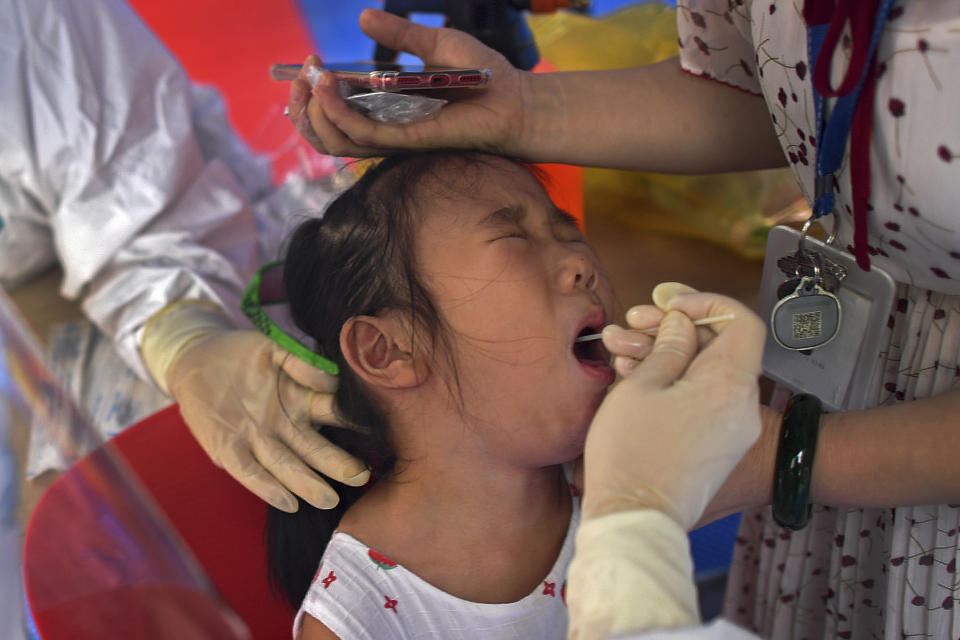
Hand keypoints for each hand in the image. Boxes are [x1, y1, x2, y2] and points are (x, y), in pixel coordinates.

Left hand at [166, 330, 368, 511]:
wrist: (196, 360)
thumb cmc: (241, 355)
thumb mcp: (273, 349)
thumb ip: (301, 360)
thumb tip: (330, 379)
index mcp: (299, 401)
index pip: (333, 416)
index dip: (353, 425)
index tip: (377, 435)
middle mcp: (283, 425)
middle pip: (314, 448)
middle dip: (337, 464)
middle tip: (360, 476)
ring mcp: (257, 438)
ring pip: (286, 464)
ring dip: (306, 482)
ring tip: (327, 498)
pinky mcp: (226, 448)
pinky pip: (249, 471)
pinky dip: (268, 488)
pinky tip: (288, 503)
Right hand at [287, 9, 531, 157]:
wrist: (517, 100)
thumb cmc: (484, 77)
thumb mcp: (437, 45)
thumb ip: (400, 34)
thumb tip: (362, 17)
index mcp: (386, 109)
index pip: (333, 116)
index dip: (309, 95)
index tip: (307, 65)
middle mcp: (386, 129)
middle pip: (326, 134)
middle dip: (302, 107)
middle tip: (303, 75)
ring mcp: (396, 138)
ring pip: (338, 140)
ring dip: (315, 112)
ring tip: (313, 80)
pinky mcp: (409, 141)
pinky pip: (365, 135)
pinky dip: (341, 116)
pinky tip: (329, 91)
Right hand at [582, 288, 765, 529]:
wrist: (635, 520)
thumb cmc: (633, 455)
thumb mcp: (642, 386)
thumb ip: (669, 346)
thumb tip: (683, 324)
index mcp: (729, 384)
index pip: (741, 322)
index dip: (705, 304)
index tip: (669, 306)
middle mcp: (740, 406)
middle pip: (717, 347)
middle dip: (671, 330)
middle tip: (629, 325)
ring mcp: (731, 429)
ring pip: (703, 374)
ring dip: (664, 356)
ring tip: (617, 352)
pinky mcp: (716, 447)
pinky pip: (701, 400)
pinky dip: (672, 384)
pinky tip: (633, 379)